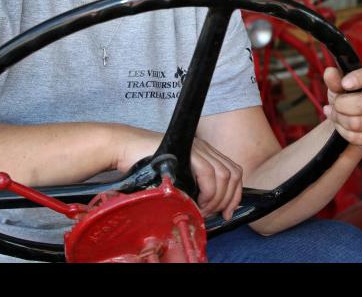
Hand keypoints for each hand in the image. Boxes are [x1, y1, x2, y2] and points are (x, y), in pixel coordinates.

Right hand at [114, 126, 243, 220]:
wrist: (126, 148)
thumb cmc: (145, 166)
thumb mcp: (175, 179)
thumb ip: (191, 189)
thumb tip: (205, 211)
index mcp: (205, 153)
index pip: (233, 172)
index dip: (235, 195)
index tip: (227, 212)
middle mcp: (205, 148)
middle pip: (233, 174)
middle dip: (228, 199)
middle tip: (214, 214)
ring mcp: (198, 148)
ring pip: (224, 175)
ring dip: (217, 198)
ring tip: (202, 210)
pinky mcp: (188, 151)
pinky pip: (208, 173)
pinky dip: (207, 192)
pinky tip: (197, 202)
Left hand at [321, 64, 361, 151]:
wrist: (354, 116)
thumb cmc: (349, 95)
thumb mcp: (340, 85)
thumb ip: (335, 79)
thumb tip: (330, 72)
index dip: (359, 78)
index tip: (345, 83)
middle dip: (342, 105)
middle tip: (335, 104)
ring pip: (358, 123)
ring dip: (340, 120)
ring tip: (336, 115)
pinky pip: (358, 137)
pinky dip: (344, 132)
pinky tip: (342, 126)